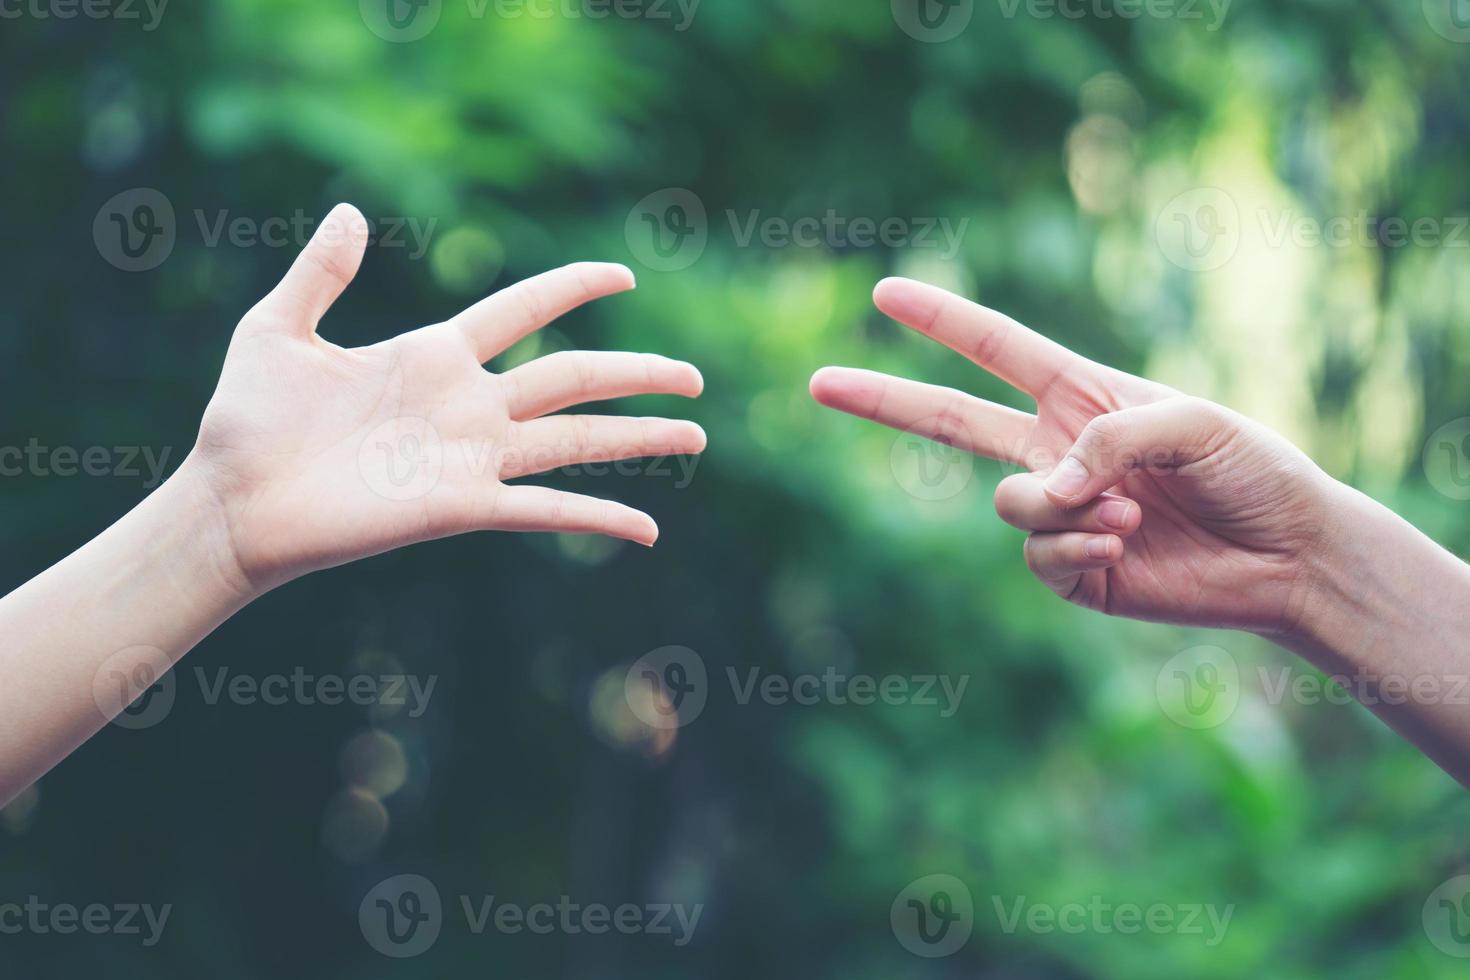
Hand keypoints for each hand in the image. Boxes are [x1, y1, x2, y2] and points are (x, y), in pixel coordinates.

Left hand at [187, 204, 705, 594]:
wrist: (233, 502)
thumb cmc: (247, 420)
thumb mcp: (276, 330)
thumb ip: (320, 274)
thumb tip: (352, 211)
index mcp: (435, 355)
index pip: (524, 309)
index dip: (574, 286)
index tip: (624, 270)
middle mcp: (468, 405)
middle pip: (575, 376)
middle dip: (638, 372)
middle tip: (695, 376)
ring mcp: (472, 457)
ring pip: (578, 438)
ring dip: (640, 435)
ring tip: (697, 432)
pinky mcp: (463, 506)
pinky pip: (545, 510)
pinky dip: (599, 516)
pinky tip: (648, 529)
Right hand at [810, 278, 1339, 635]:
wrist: (1289, 554)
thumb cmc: (1253, 469)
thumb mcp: (1191, 422)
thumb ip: (1105, 438)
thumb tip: (1041, 488)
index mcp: (1081, 395)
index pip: (995, 349)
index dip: (940, 319)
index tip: (885, 292)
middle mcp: (1057, 450)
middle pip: (948, 421)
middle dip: (883, 399)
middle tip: (817, 382)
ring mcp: (1060, 512)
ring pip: (1006, 504)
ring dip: (1061, 506)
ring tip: (1130, 513)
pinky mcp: (1072, 570)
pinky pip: (1037, 556)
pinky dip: (1077, 548)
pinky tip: (1125, 545)